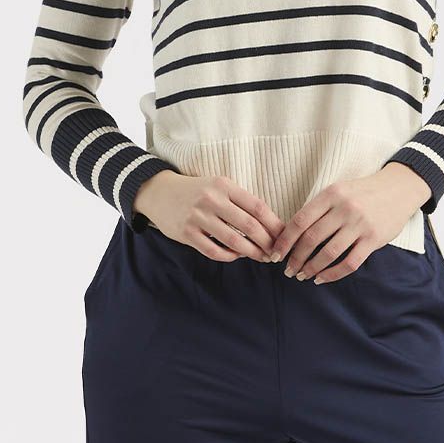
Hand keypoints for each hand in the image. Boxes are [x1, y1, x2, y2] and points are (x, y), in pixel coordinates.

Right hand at [134, 171, 285, 262]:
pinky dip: (229, 256)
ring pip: (233, 241)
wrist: (159, 192)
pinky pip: (213, 251)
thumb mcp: (218, 186)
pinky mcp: (186, 233)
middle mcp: (212, 199)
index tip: (284, 235)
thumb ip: (239, 201)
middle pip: (249, 225)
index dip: (274, 223)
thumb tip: (268, 223)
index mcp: (224, 185)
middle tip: (276, 252)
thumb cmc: (197, 190)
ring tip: (262, 257)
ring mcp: (198, 217)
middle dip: (267, 242)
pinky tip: (236, 256)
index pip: (257, 206)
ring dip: (252, 252)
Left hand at [268, 164, 431, 283]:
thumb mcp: (338, 190)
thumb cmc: (362, 192)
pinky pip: (349, 263)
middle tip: (288, 270)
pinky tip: (321, 278)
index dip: (285, 240)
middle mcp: (344, 208)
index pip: (300, 220)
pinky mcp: (374, 239)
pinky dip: (332, 274)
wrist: (398, 188)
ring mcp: (360, 224)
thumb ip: (319, 208)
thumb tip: (291, 233)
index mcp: (331, 194)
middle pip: (311, 239)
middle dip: (295, 258)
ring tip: (302, 276)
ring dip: (311, 268)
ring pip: (328, 253)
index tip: (275, 254)